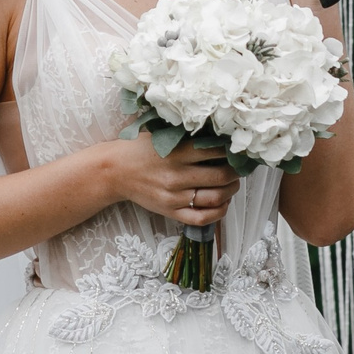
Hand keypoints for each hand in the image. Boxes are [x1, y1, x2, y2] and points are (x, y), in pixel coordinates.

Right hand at [108, 138, 238, 226]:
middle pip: (221, 176)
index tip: (238, 149)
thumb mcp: (163, 136)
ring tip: (232, 184)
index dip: (232, 150)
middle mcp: (177, 175)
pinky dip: (219, 212)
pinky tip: (222, 203)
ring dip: (231, 191)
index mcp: (177, 152)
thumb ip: (188, 136)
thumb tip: (221, 135)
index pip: (216, 150)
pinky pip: (202, 218)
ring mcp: (174, 197)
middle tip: (238, 168)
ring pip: (216, 197)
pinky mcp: (170, 212)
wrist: (115, 171)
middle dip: (236, 172)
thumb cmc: (141, 149)